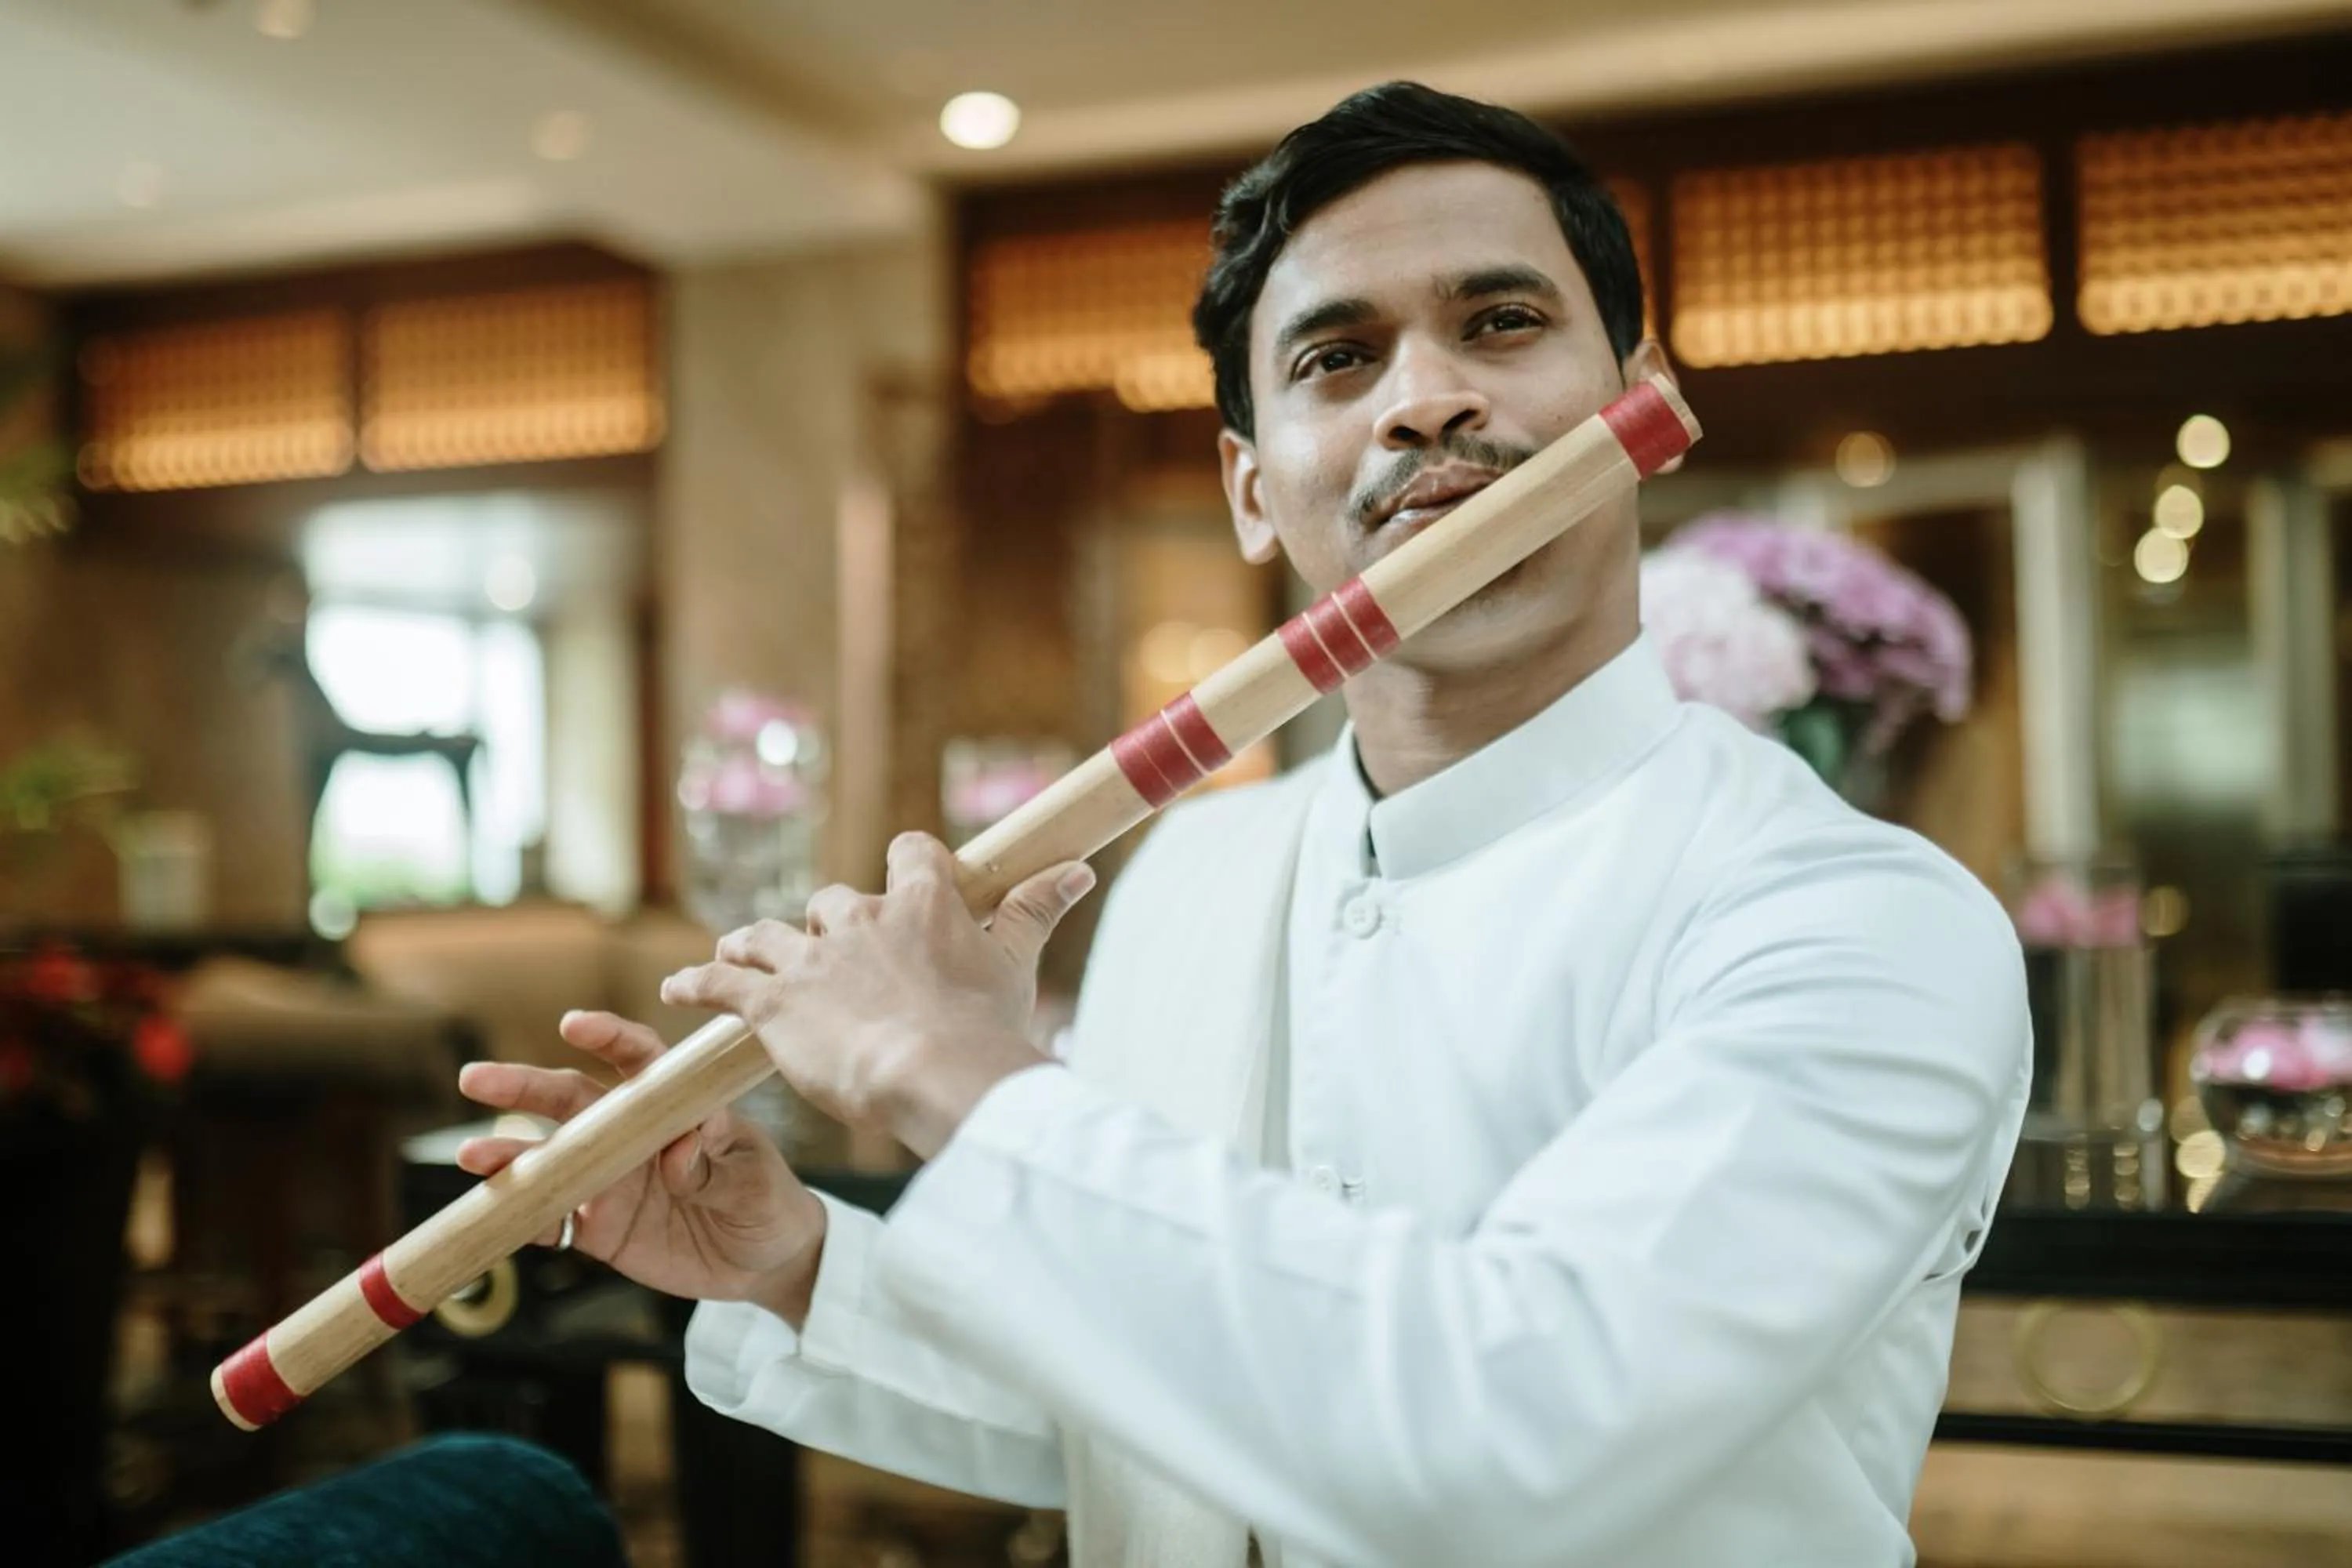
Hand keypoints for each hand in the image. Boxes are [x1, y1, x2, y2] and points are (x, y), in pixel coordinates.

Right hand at [456, 1010, 827, 1323]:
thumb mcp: (753, 1176)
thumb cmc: (767, 1198)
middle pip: (570, 1100)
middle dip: (522, 1086)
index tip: (573, 1024)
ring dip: (509, 1156)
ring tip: (474, 1156)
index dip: (607, 1037)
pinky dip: (526, 1218)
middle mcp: (630, 1134)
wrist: (767, 1263)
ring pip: (549, 1159)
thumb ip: (713, 1160)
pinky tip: (508, 1219)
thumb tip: (678, 1148)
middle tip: (475, 1079)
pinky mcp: (598, 1227)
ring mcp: (608, 1179)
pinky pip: (551, 1219)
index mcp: (671, 1105)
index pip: (637, 1059)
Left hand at [662, 833, 1094, 1157]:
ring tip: (737, 951)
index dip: (908, 865)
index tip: (908, 879)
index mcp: (921, 903)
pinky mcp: (772, 1002)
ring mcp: (811, 958)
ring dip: (752, 943)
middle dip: (829, 923)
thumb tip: (1079, 868)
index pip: (909, 854)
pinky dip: (698, 982)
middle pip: (832, 900)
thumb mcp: (1016, 964)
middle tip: (831, 954)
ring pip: (766, 935)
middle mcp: (859, 918)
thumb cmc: (984, 1026)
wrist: (936, 1072)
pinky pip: (722, 982)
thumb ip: (1037, 910)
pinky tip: (678, 987)